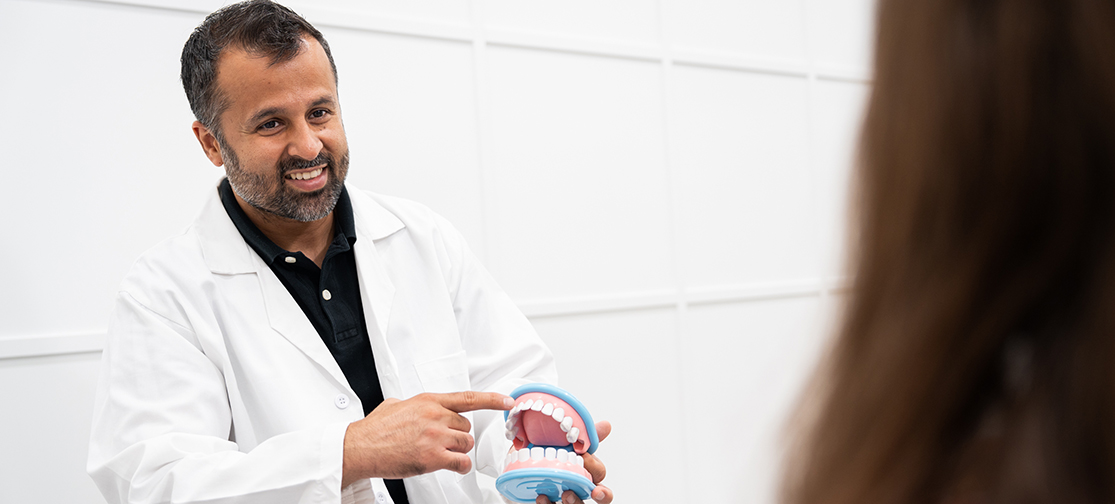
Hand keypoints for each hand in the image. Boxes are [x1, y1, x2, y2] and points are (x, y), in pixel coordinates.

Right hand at [342, 391, 512, 486]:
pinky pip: (461, 462)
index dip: (492, 399)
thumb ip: (414, 404)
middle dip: (457, 436)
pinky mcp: (433, 457)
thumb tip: (417, 407)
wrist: (359, 447)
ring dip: (457, 451)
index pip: (468, 398)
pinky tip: (450, 465)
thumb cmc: (374, 429)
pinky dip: (460, 466)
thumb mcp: (395, 404)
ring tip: (439, 454)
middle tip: (439, 442)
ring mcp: (435, 436)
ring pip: (465, 444)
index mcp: (428, 401)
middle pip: (466, 427)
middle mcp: (435, 416)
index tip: (507, 401)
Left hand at [535, 420, 612, 503]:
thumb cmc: (548, 449)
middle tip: (594, 491)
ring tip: (566, 494)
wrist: (521, 459)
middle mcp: (579, 485)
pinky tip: (542, 496)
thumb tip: (607, 425)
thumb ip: (586, 435)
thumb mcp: (565, 440)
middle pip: (601, 497)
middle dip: (602, 495)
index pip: (600, 474)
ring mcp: (565, 497)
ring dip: (575, 501)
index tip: (586, 458)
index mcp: (586, 469)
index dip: (597, 468)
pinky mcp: (549, 503)